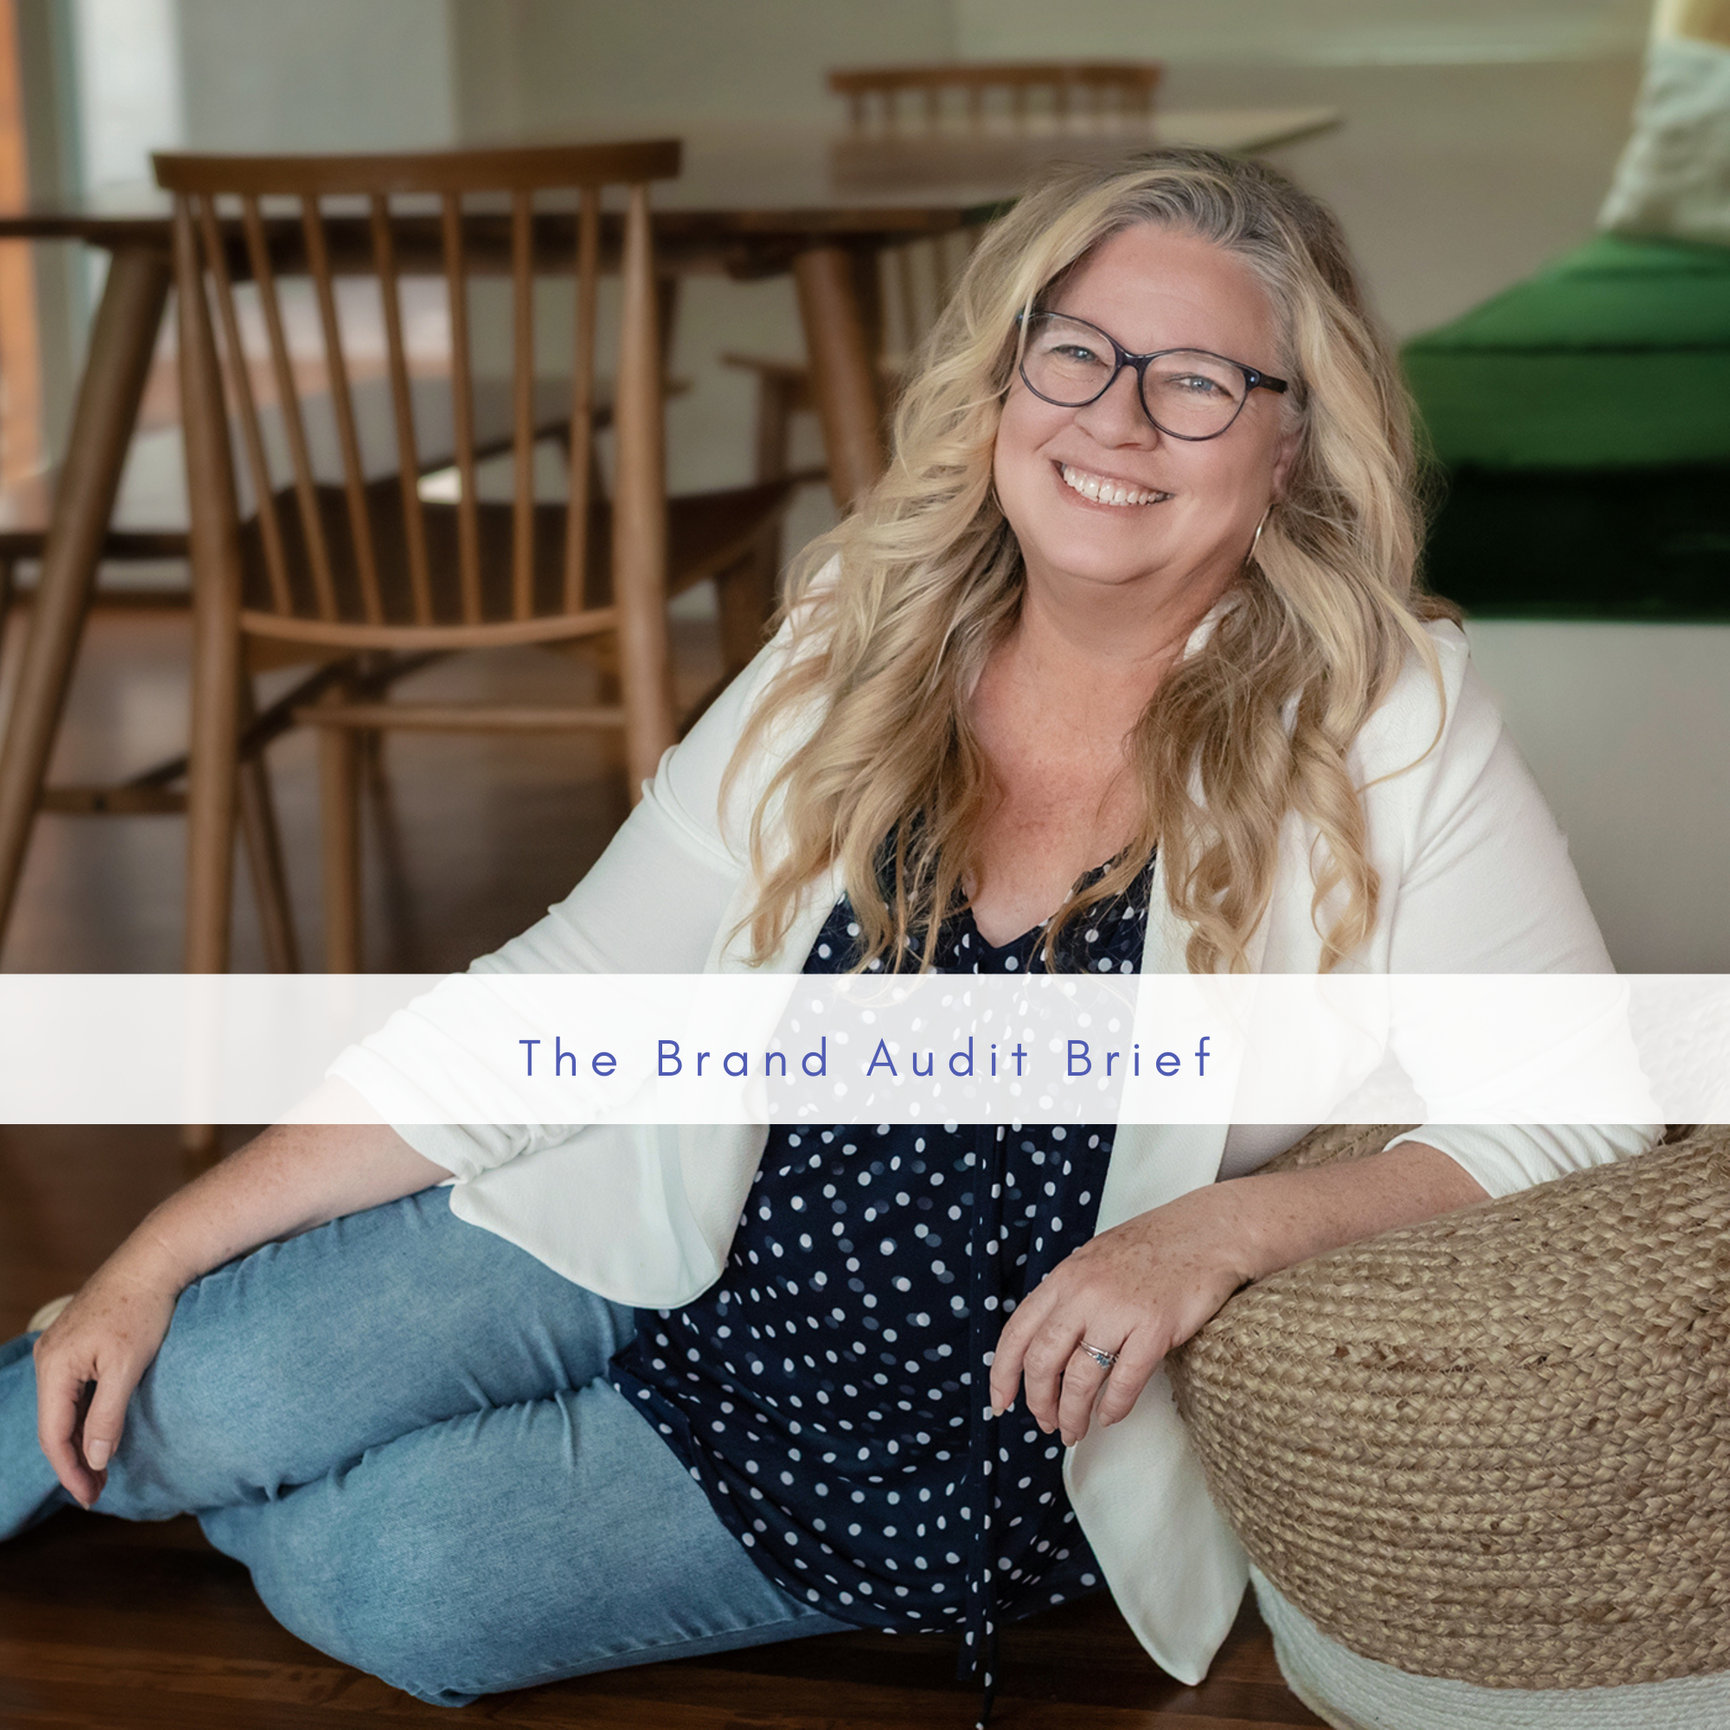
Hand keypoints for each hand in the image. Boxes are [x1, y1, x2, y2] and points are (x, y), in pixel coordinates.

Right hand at [33, 1260, 181, 1507]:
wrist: (154, 1259)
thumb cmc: (143, 1308)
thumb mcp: (127, 1366)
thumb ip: (106, 1415)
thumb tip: (93, 1460)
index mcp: (54, 1367)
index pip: (53, 1434)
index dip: (70, 1470)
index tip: (90, 1497)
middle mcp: (47, 1359)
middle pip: (53, 1424)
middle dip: (73, 1461)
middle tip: (97, 1492)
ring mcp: (58, 1349)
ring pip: (61, 1408)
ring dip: (78, 1439)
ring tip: (100, 1470)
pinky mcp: (75, 1342)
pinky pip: (70, 1390)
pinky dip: (82, 1415)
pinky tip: (98, 1430)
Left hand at [989, 1187, 1255, 1446]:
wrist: (1209, 1232)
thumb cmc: (1153, 1248)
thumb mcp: (1094, 1261)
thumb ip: (1069, 1297)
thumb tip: (1046, 1345)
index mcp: (1063, 1278)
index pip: (1017, 1332)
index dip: (1002, 1374)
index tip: (999, 1403)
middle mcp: (1083, 1294)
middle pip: (1042, 1361)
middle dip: (1039, 1402)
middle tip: (1046, 1424)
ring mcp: (1118, 1312)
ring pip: (1079, 1379)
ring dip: (1072, 1414)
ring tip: (1075, 1431)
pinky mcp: (1154, 1329)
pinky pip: (1123, 1382)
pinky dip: (1113, 1408)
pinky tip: (1109, 1417)